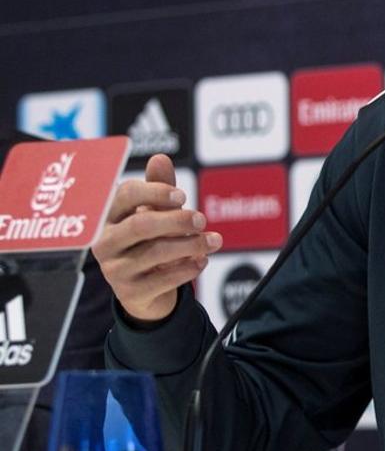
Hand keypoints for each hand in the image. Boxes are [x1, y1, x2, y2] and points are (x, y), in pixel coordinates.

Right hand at [92, 154, 221, 322]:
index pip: (125, 195)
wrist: (145, 290)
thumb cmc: (150, 241)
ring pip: (156, 252)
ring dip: (192, 244)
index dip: (155, 192)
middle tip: (202, 218)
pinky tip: (202, 260)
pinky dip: (188, 268)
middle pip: (141, 224)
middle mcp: (105, 242)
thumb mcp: (155, 213)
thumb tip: (160, 158)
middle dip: (177, 219)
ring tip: (214, 241)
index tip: (182, 195)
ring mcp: (114, 269)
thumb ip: (159, 188)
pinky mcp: (130, 292)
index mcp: (109, 216)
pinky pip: (163, 279)